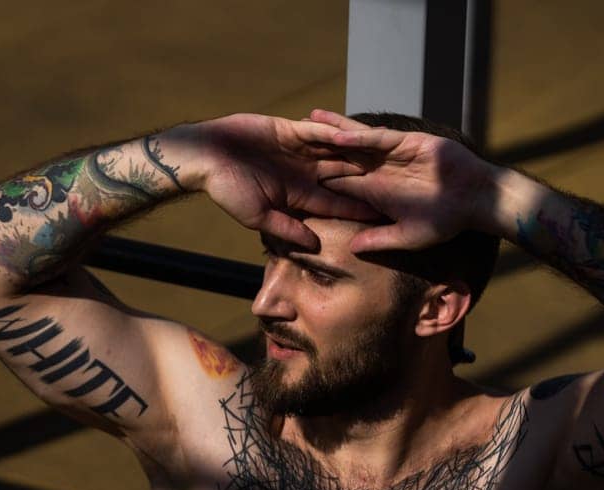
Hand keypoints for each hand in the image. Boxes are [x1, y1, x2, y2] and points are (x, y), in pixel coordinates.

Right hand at [174, 113, 386, 250]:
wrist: (207, 157)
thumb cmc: (228, 191)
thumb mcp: (258, 217)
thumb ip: (287, 229)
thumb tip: (313, 245)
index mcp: (298, 196)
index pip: (335, 204)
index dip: (357, 209)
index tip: (381, 216)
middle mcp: (304, 173)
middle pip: (343, 177)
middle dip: (367, 179)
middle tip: (396, 182)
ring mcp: (299, 151)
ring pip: (337, 152)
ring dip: (359, 152)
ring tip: (386, 153)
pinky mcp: (291, 129)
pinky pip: (319, 130)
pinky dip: (337, 132)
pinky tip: (358, 133)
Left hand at [305, 109, 497, 253]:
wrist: (475, 198)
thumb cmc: (446, 220)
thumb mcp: (408, 236)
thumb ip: (380, 241)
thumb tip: (351, 250)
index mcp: (375, 193)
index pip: (339, 185)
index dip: (315, 180)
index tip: (288, 177)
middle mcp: (379, 171)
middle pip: (339, 157)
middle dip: (315, 149)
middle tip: (285, 141)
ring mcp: (391, 155)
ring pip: (354, 141)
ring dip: (330, 131)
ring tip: (303, 121)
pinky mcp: (406, 143)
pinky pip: (378, 138)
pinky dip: (358, 136)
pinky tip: (336, 134)